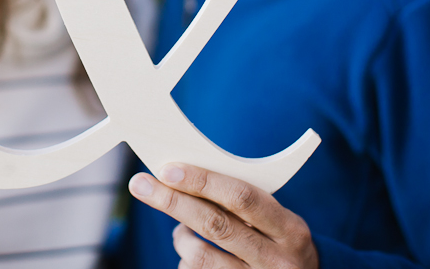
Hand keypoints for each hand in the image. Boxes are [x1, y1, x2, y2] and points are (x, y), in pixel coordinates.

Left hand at [129, 163, 317, 268]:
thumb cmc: (278, 243)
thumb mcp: (277, 222)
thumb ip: (242, 203)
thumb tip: (184, 173)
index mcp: (290, 229)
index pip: (241, 198)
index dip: (203, 181)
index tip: (169, 169)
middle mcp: (276, 260)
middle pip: (214, 225)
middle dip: (172, 201)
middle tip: (140, 184)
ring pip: (199, 256)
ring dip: (180, 237)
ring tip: (180, 230)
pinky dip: (185, 261)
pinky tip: (192, 255)